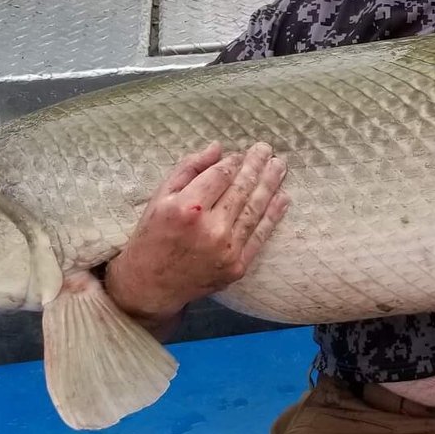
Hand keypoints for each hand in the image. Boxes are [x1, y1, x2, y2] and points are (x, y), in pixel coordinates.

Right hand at [104, 142, 290, 328]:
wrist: (151, 285)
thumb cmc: (152, 236)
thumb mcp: (160, 197)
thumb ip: (188, 169)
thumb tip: (218, 148)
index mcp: (187, 208)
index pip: (220, 176)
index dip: (233, 162)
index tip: (239, 155)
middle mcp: (210, 229)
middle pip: (241, 189)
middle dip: (256, 166)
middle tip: (266, 149)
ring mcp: (226, 249)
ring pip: (254, 209)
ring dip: (270, 184)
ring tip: (280, 166)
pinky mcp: (237, 266)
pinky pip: (260, 236)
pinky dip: (273, 215)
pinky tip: (283, 198)